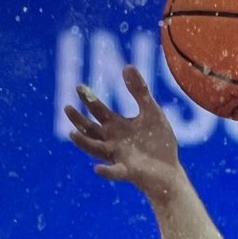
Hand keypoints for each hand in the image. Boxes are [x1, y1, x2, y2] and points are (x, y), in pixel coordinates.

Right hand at [65, 66, 182, 200]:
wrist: (170, 171)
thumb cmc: (159, 143)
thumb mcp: (151, 112)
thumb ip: (140, 92)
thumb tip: (127, 66)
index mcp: (117, 126)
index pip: (98, 111)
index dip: (88, 99)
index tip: (79, 87)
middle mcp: (112, 141)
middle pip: (90, 129)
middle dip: (79, 119)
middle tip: (67, 108)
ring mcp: (118, 157)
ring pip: (96, 150)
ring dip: (84, 143)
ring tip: (72, 134)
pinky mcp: (128, 172)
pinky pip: (115, 172)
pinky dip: (106, 172)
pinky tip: (97, 169)